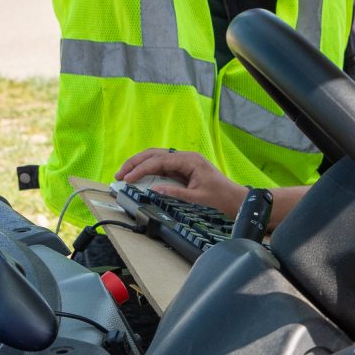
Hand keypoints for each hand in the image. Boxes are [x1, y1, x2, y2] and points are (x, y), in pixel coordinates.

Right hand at [116, 148, 246, 216]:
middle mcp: (186, 158)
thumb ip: (175, 193)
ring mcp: (184, 162)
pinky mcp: (183, 169)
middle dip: (135, 162)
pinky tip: (138, 176)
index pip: (160, 161)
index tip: (127, 178)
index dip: (141, 169)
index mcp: (190, 161)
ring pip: (157, 158)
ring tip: (125, 174)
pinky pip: (162, 166)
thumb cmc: (220, 198)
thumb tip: (154, 189)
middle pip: (155, 154)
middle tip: (119, 174)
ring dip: (140, 164)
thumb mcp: (197, 198)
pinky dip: (148, 170)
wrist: (235, 200)